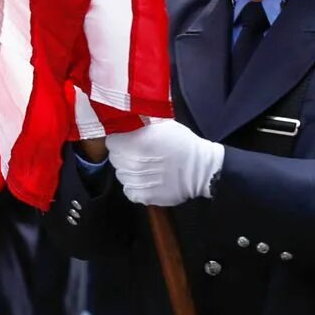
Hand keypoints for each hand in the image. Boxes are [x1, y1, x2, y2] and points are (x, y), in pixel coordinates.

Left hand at [104, 120, 224, 207]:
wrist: (202, 169)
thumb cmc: (184, 144)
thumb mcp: (163, 125)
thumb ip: (142, 122)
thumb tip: (128, 118)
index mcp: (136, 142)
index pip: (112, 142)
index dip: (119, 141)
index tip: (126, 141)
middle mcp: (133, 162)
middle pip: (114, 159)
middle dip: (122, 155)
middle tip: (135, 154)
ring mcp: (137, 180)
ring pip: (120, 175)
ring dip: (127, 171)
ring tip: (142, 168)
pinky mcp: (144, 196)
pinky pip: (128, 190)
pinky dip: (134, 186)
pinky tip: (145, 180)